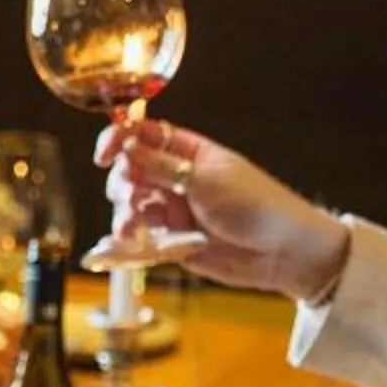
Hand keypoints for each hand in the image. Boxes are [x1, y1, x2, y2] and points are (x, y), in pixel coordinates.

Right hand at [99, 118, 349, 301]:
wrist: (281, 252)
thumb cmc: (255, 205)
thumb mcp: (206, 180)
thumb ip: (162, 167)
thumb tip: (126, 147)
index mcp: (189, 152)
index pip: (145, 135)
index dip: (120, 139)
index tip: (104, 155)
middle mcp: (177, 178)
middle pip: (130, 171)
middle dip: (123, 182)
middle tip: (131, 195)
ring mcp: (174, 209)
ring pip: (132, 206)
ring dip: (126, 215)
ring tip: (131, 229)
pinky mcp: (173, 240)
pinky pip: (142, 237)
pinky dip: (131, 240)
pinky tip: (126, 244)